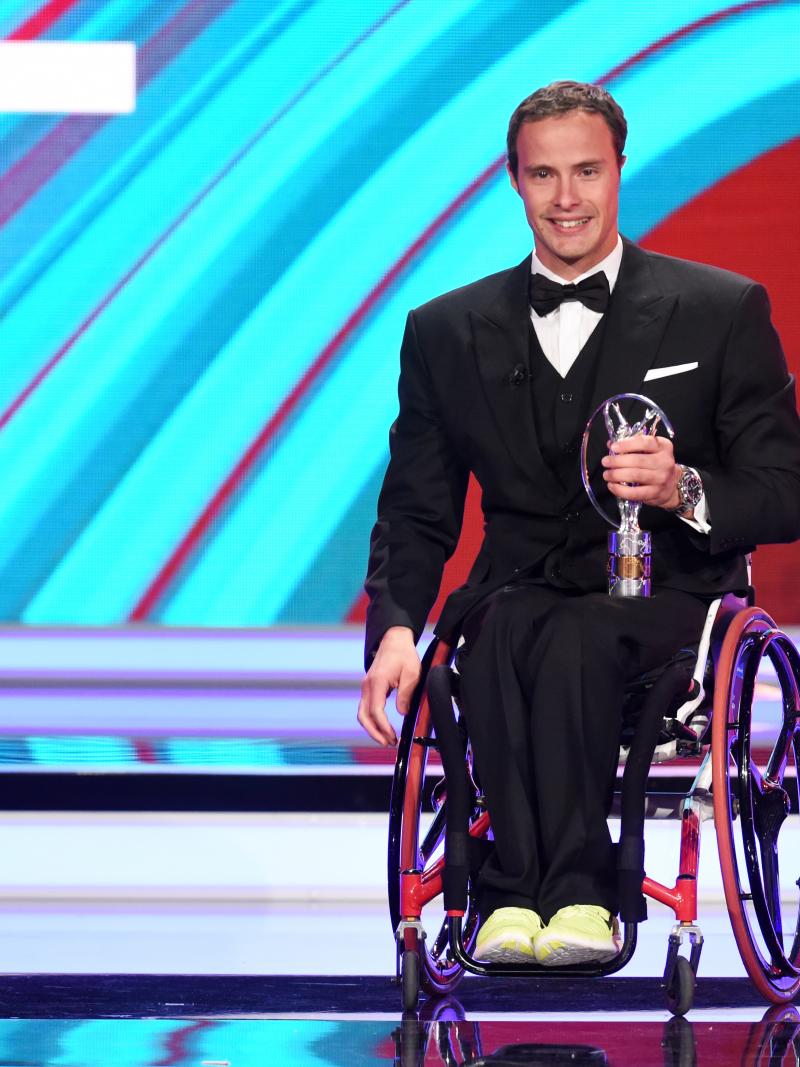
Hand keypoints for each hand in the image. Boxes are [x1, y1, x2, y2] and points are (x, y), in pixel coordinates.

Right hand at [357, 626, 420, 746]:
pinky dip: (373, 721)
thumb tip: (402, 713)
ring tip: (387, 739)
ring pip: (363, 714)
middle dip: (375, 733)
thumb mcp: (412, 673)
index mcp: (377, 682)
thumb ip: (406, 694)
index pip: (375, 710)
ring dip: (373, 729)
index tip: (392, 736)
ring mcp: (366, 687)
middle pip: (364, 716)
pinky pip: (366, 709)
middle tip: (389, 743)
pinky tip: (383, 728)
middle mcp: (367, 686)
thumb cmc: (404, 655)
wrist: (394, 641)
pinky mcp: (369, 689)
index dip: (383, 726)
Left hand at [601, 433, 680, 509]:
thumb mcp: (649, 450)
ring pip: (635, 475)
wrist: (671, 484)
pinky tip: (612, 486)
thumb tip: (610, 443)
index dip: (627, 445)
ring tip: (607, 474)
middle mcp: (665, 462)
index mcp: (663, 446)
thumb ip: (631, 445)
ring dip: (616, 475)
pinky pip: (634, 492)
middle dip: (617, 461)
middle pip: (637, 460)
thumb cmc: (655, 464)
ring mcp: (661, 478)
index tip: (613, 447)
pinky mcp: (655, 493)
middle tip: (605, 462)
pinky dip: (620, 490)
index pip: (645, 443)